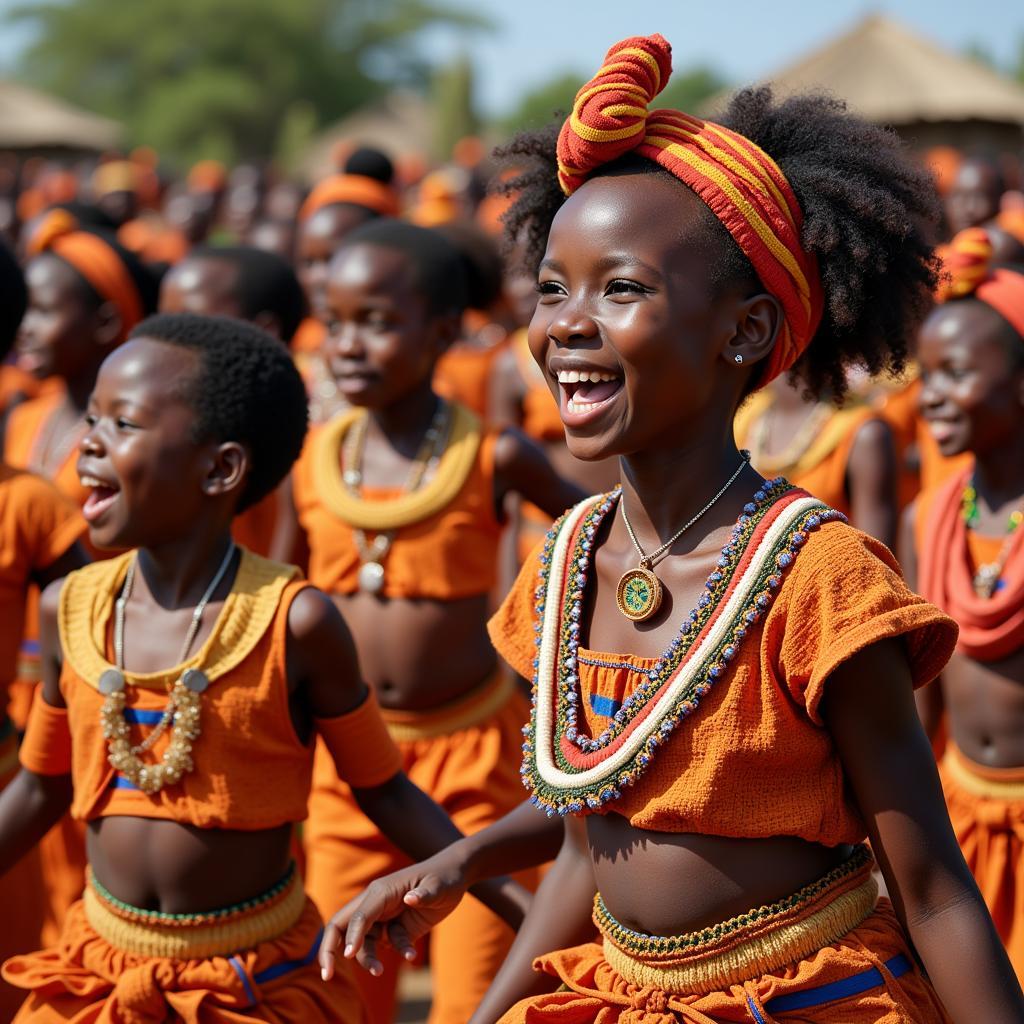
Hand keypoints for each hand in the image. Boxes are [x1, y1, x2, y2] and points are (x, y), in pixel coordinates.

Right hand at [319, 855, 469, 979]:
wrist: (454, 877)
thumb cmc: (444, 876)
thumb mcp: (438, 885)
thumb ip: (425, 893)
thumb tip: (410, 899)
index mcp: (381, 890)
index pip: (359, 915)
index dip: (351, 935)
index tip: (348, 955)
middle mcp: (376, 904)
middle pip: (343, 927)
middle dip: (331, 949)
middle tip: (326, 974)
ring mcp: (383, 918)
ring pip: (363, 943)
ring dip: (367, 959)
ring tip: (380, 971)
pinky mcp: (393, 929)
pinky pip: (386, 947)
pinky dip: (396, 952)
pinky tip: (411, 954)